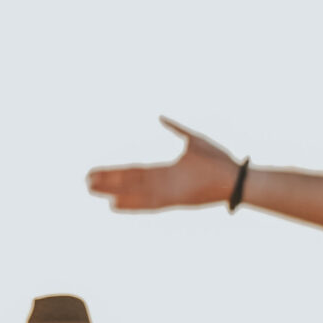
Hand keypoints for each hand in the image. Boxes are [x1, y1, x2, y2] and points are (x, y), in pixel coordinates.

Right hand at [86, 116, 240, 211]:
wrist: (236, 176)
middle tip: (85, 182)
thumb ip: (175, 128)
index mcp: (165, 170)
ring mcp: (167, 192)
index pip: (133, 171)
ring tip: (92, 191)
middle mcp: (162, 183)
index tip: (96, 172)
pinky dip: (130, 205)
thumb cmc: (219, 159)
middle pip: (128, 182)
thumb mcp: (193, 139)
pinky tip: (113, 205)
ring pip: (133, 192)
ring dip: (112, 192)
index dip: (114, 172)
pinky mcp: (174, 200)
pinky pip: (147, 204)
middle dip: (107, 182)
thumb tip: (159, 117)